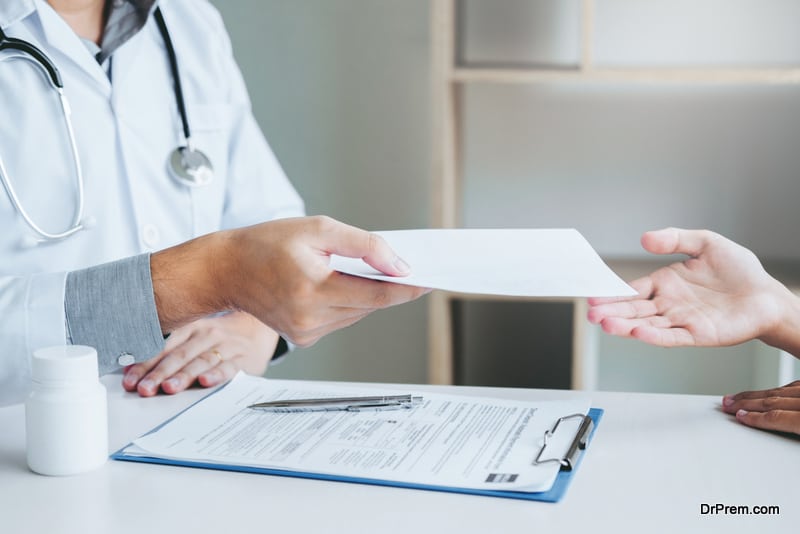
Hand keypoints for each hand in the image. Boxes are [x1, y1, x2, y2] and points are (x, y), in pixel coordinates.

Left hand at [122, 312, 278, 396]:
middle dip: (160, 373)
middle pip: (179, 355)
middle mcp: (206, 334)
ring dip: (184, 376)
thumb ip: (170, 352)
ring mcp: (226, 345)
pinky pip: (229, 366)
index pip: (163, 348)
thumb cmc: (218, 339)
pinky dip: (217, 374)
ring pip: (201, 361)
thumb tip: (134, 373)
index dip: (145, 365)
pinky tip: (205, 382)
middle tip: (145, 388)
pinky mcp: (242, 358)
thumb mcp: (195, 337)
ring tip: (169, 388)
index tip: (130, 381)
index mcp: (190, 328)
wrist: (257, 330)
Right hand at [151, 216, 428, 346]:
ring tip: (362, 270)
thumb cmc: (266, 244)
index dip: (407, 289)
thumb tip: (399, 265)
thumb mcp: (318, 229)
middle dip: (389, 286)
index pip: (375, 295)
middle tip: (404, 267)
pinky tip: (338, 284)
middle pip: (370, 305)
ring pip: (358, 314)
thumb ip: (363, 245)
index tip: (432, 281)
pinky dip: (349, 303)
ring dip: (368, 294)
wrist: (226, 270)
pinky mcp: (303, 338)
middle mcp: (310, 319)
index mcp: (312, 290)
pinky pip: (342, 320)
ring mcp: (306, 333)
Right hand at [587, 228, 793, 347]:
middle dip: (611, 312)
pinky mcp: (698, 335)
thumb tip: (644, 239)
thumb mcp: (706, 243)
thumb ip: (675, 239)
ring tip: (606, 324)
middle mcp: (669, 304)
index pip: (632, 290)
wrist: (768, 295)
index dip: (613, 294)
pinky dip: (654, 336)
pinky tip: (638, 333)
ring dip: (626, 326)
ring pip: (647, 325)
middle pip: (634, 310)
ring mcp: (681, 321)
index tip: (594, 297)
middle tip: (591, 315)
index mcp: (665, 283)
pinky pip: (672, 336)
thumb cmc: (740, 271)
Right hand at [722, 381, 799, 435]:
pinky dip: (776, 389)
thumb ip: (794, 430)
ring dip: (756, 394)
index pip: (775, 417)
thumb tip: (772, 428)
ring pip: (778, 391)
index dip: (754, 418)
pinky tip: (770, 391)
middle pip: (772, 401)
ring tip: (740, 396)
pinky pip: (792, 385)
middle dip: (746, 402)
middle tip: (728, 403)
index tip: (738, 416)